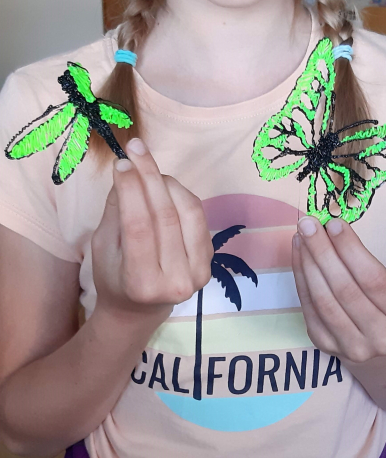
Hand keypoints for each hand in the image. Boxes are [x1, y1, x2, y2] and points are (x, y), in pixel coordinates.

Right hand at [91, 138, 212, 325]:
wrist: (139, 309)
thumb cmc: (114, 275)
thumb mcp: (103, 247)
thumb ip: (116, 211)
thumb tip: (128, 169)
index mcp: (140, 283)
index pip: (138, 226)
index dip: (131, 190)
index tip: (122, 163)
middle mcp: (175, 282)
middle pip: (166, 216)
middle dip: (149, 176)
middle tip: (137, 148)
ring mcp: (198, 273)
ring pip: (188, 211)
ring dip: (168, 182)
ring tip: (149, 169)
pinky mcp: (210, 262)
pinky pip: (199, 217)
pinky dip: (182, 195)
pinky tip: (165, 187)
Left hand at [292, 217, 385, 363]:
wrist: (378, 342)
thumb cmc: (383, 302)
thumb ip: (365, 260)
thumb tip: (331, 225)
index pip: (374, 279)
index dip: (351, 250)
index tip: (334, 224)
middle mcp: (382, 336)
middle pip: (345, 289)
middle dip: (323, 252)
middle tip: (309, 224)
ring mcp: (353, 346)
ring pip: (323, 300)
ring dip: (308, 264)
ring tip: (301, 237)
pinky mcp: (327, 346)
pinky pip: (309, 308)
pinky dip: (301, 278)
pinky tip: (299, 255)